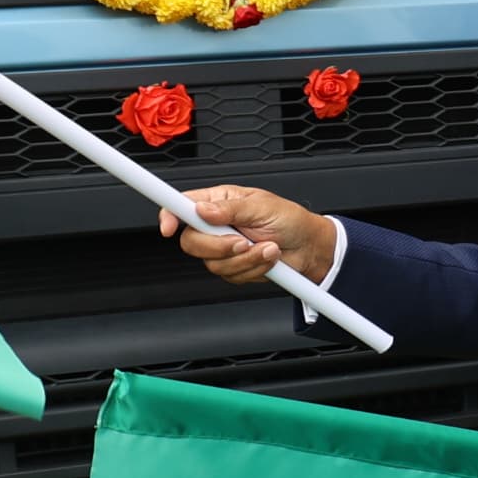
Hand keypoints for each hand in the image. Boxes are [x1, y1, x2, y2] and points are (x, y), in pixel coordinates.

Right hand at [162, 183, 333, 285]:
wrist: (309, 247)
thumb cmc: (289, 220)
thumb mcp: (262, 206)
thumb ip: (230, 209)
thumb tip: (202, 210)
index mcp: (219, 202)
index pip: (182, 206)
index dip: (169, 215)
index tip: (168, 226)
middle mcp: (216, 225)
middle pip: (191, 242)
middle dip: (219, 246)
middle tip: (243, 241)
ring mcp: (223, 249)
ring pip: (212, 263)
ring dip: (245, 258)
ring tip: (267, 247)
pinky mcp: (233, 267)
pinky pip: (231, 275)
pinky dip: (254, 268)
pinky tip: (267, 258)